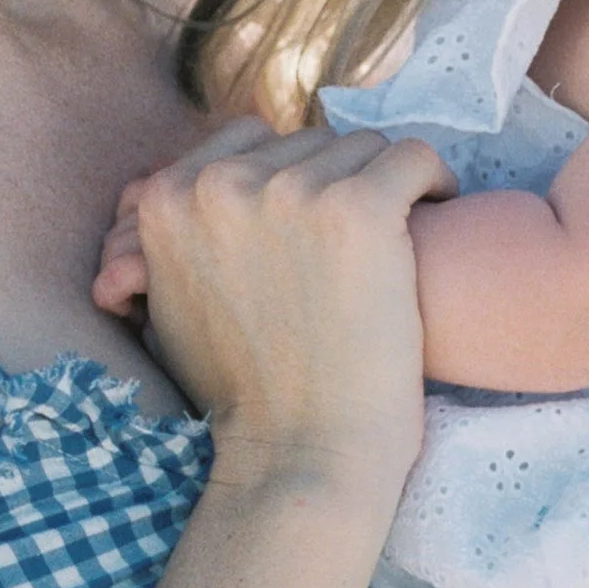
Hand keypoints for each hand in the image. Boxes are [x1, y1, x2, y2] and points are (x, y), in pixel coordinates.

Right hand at [102, 118, 450, 495]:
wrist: (303, 450)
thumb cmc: (246, 392)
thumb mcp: (171, 303)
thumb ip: (172, 236)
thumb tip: (147, 188)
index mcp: (170, 199)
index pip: (249, 137)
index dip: (291, 173)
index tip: (318, 216)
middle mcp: (222, 184)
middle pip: (309, 141)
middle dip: (337, 183)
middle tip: (358, 244)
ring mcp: (292, 192)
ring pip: (364, 147)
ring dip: (386, 187)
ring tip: (400, 240)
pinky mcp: (359, 209)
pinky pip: (415, 155)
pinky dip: (434, 181)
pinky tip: (441, 213)